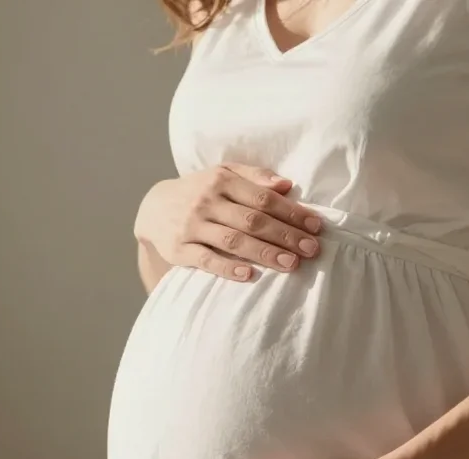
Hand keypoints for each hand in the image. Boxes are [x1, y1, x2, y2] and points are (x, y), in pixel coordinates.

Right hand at [134, 164, 323, 281]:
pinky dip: (228, 268)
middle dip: (285, 235)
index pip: (263, 198)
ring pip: (233, 241)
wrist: (153, 208)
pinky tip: (250, 275)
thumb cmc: (199, 191)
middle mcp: (206, 201)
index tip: (315, 227)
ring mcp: (192, 226)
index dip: (291, 213)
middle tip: (311, 249)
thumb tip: (287, 185)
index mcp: (221, 180)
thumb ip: (255, 177)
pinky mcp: (178, 249)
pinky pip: (206, 260)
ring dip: (265, 253)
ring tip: (292, 264)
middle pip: (252, 220)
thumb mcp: (222, 174)